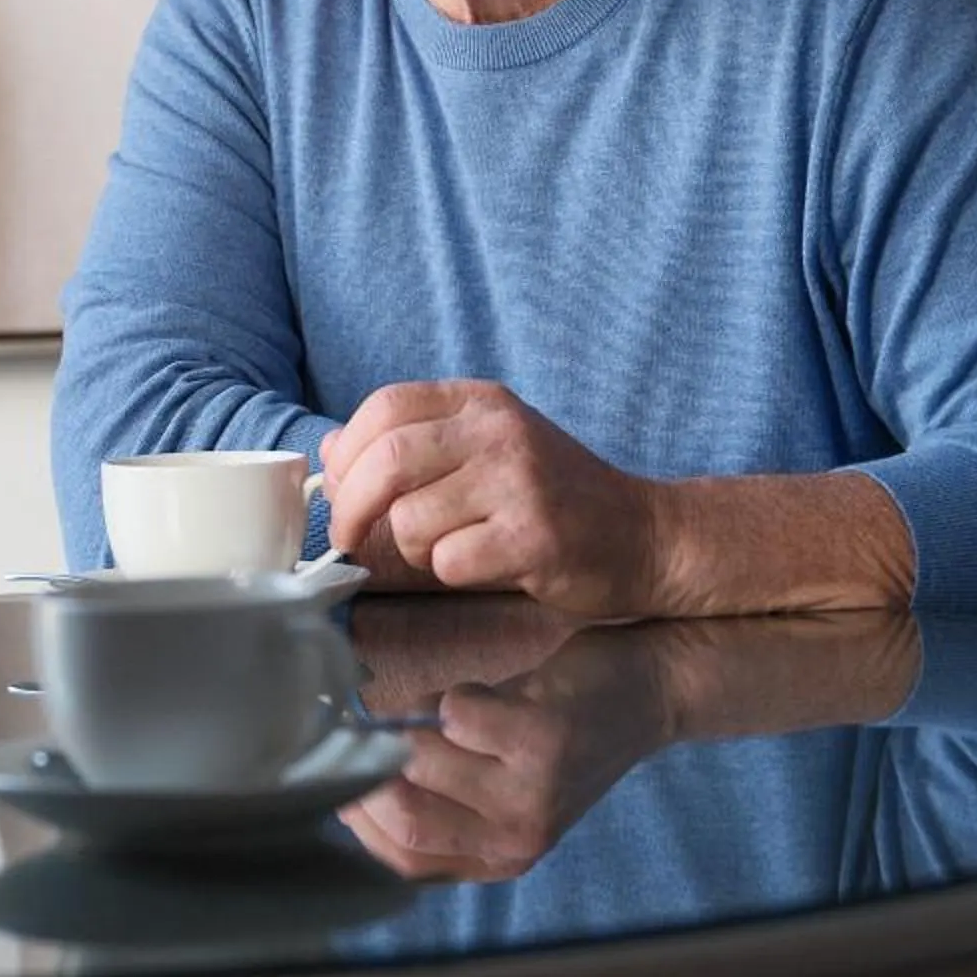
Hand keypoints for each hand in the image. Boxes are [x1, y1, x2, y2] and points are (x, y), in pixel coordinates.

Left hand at [321, 380, 668, 614]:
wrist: (644, 535)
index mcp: (483, 403)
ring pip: (412, 519)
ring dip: (414, 549)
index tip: (340, 491)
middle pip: (386, 461)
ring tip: (452, 548)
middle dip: (351, 508)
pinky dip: (450, 573)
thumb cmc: (554, 497)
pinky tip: (483, 565)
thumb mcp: (484, 451)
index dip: (347, 453)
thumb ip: (413, 445)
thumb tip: (332, 450)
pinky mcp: (534, 537)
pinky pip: (449, 561)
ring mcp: (519, 483)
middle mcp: (500, 432)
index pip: (385, 407)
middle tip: (349, 539)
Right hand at [339, 628, 677, 880]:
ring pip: (423, 759)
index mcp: (496, 856)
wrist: (644, 695)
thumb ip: (433, 794)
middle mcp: (516, 839)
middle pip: (406, 820)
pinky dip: (454, 692)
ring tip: (445, 708)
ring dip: (416, 720)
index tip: (339, 773)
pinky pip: (457, 713)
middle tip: (370, 730)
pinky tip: (483, 692)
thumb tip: (347, 773)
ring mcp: (531, 793)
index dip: (360, 817)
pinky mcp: (543, 740)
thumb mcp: (497, 785)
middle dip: (371, 768)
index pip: (402, 862)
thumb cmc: (555, 732)